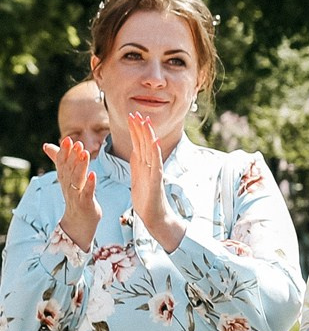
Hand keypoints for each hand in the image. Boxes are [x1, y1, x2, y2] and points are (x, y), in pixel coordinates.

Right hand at [43, 136, 100, 249]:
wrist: (78, 223)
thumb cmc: (75, 197)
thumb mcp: (67, 177)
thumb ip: (58, 160)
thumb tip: (46, 145)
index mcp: (64, 178)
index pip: (62, 163)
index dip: (64, 152)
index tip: (68, 139)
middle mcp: (68, 186)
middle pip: (68, 169)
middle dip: (72, 156)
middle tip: (77, 143)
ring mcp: (77, 195)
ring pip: (77, 179)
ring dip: (81, 166)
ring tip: (85, 154)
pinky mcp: (86, 204)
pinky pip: (87, 193)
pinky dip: (90, 184)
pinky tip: (93, 175)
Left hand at [128, 112, 185, 251]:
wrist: (154, 217)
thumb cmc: (146, 199)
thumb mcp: (137, 178)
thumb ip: (137, 164)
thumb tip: (134, 150)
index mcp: (143, 165)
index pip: (139, 144)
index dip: (135, 130)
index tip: (131, 116)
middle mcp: (150, 166)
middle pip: (145, 143)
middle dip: (140, 128)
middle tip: (135, 113)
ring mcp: (154, 172)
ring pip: (150, 150)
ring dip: (147, 135)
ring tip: (144, 122)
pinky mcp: (156, 181)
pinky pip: (156, 164)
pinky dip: (155, 152)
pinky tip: (153, 142)